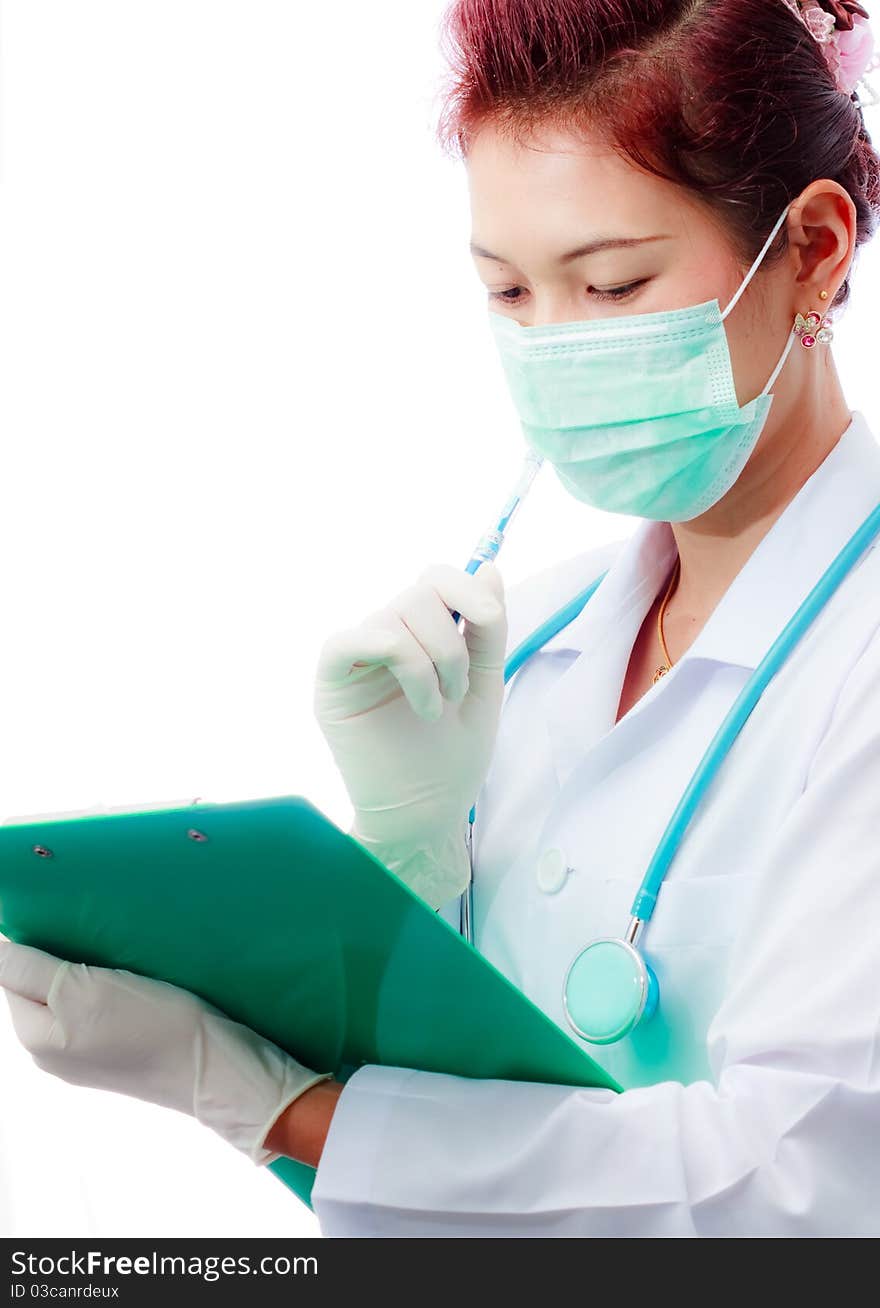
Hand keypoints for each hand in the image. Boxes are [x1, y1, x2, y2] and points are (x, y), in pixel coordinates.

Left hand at [0, 939, 332, 1165]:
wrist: (218, 1067)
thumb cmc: (152, 1026)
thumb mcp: (81, 989)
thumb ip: (30, 969)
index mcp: (34, 1038)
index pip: (10, 972)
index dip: (32, 940)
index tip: (66, 920)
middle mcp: (51, 1052)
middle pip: (38, 984)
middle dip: (58, 954)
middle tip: (94, 931)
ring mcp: (86, 1055)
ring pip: (69, 993)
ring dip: (85, 967)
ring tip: (116, 950)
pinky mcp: (119, 1049)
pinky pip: (98, 1006)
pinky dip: (109, 983)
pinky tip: (134, 974)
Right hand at [313, 561, 506, 908]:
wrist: (426, 814)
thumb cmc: (452, 757)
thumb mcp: (483, 683)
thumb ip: (485, 628)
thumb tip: (489, 566)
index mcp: (421, 634)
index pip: (436, 578)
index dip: (467, 587)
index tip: (490, 621)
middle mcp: (385, 636)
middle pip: (420, 590)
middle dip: (454, 638)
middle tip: (459, 690)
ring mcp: (357, 657)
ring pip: (395, 612)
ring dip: (433, 659)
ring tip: (437, 707)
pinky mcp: (332, 682)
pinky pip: (351, 638)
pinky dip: (398, 657)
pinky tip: (419, 700)